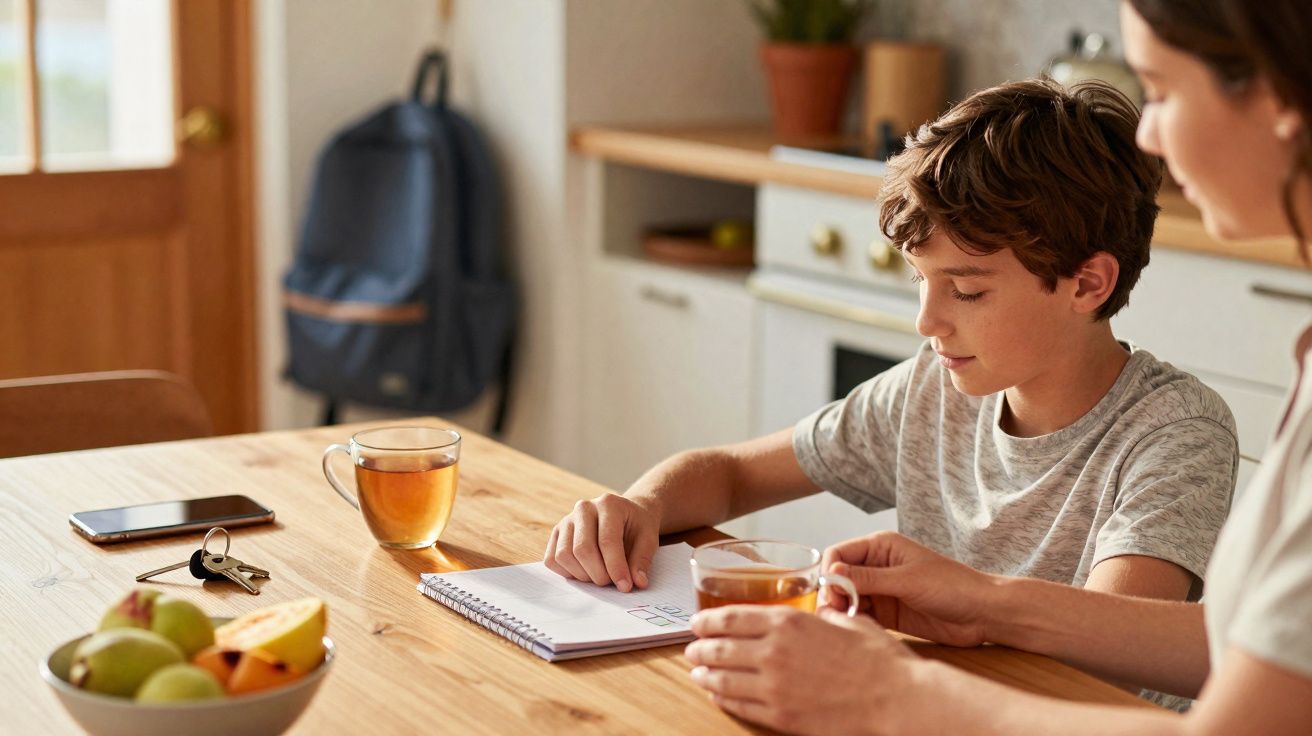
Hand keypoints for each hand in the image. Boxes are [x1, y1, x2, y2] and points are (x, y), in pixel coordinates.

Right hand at [542, 493, 658, 591]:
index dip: (616, 567)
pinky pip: (552, 559)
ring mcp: (566, 520)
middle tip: (612, 582)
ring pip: (564, 556)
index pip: (607, 541)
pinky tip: (585, 571)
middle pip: (582, 549)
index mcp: (608, 504)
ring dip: (583, 575)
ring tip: (600, 575)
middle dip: (599, 574)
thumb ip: (642, 560)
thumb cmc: (636, 527)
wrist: (625, 515)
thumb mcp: (649, 539)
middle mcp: (583, 508)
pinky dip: (567, 572)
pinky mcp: (556, 533)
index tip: (625, 586)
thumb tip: (637, 582)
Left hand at [685, 605, 918, 735]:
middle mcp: (774, 651)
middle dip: (700, 648)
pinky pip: (740, 706)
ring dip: (705, 674)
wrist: (895, 698)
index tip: (697, 622)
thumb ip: (820, 617)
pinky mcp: (780, 716)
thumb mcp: (845, 622)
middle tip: (692, 649)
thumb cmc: (877, 659)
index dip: (708, 620)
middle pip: (721, 647)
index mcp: (789, 622)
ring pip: (724, 678)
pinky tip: (717, 694)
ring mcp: (774, 686)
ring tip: (697, 672)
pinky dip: (723, 698)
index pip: (732, 618)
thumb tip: (816, 615)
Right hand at [821, 531, 999, 646]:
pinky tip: (856, 629)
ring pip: (845, 597)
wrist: (982, 613)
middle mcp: (876, 566)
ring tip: (845, 623)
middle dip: (832, 593)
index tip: (833, 593)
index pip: (839, 554)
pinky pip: (859, 615)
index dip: (830, 572)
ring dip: (841, 609)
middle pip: (838, 577)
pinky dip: (853, 621)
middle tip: (835, 613)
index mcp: (880, 547)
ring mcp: (881, 590)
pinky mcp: (886, 613)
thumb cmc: (952, 586)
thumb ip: (869, 578)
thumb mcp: (907, 580)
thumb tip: (832, 573)